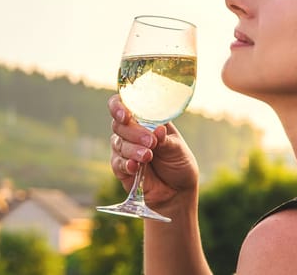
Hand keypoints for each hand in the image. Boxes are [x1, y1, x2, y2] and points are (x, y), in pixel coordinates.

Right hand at [108, 94, 199, 210]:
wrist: (177, 192)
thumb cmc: (179, 164)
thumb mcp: (178, 149)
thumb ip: (166, 140)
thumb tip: (158, 130)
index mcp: (146, 120)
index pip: (125, 105)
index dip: (119, 106)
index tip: (125, 115)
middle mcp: (132, 132)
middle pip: (119, 124)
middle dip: (133, 132)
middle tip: (151, 143)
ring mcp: (125, 149)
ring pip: (119, 143)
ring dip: (133, 150)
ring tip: (148, 157)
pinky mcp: (121, 167)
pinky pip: (117, 163)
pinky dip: (126, 164)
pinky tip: (135, 167)